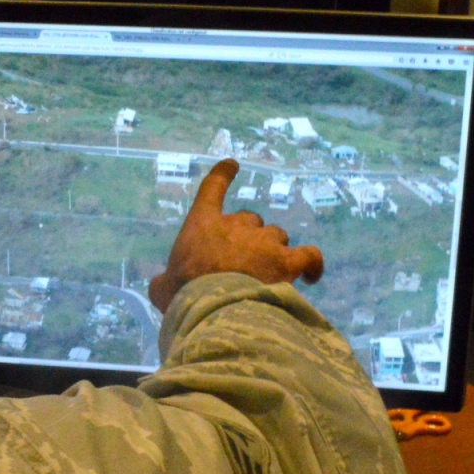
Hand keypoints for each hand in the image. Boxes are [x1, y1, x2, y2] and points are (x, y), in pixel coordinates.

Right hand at [148, 159, 323, 312]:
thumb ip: (164, 281)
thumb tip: (162, 284)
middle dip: (249, 238)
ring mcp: (265, 242)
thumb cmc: (184, 294)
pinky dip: (312, 263)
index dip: (222, 175)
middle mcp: (237, 225)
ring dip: (274, 251)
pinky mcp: (288, 261)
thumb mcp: (163, 287)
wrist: (214, 308)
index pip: (213, 188)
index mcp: (204, 224)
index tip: (232, 164)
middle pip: (251, 220)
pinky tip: (312, 276)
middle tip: (243, 263)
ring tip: (269, 275)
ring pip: (277, 237)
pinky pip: (309, 256)